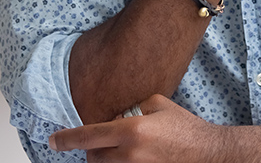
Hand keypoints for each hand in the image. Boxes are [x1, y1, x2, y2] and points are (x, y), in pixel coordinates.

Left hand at [49, 94, 227, 162]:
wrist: (207, 153)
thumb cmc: (185, 127)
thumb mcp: (158, 104)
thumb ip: (132, 107)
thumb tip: (118, 114)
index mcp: (132, 130)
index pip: (88, 136)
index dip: (67, 139)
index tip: (53, 140)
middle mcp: (130, 154)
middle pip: (93, 157)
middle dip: (91, 149)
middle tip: (100, 141)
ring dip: (105, 158)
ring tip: (121, 148)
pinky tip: (131, 155)